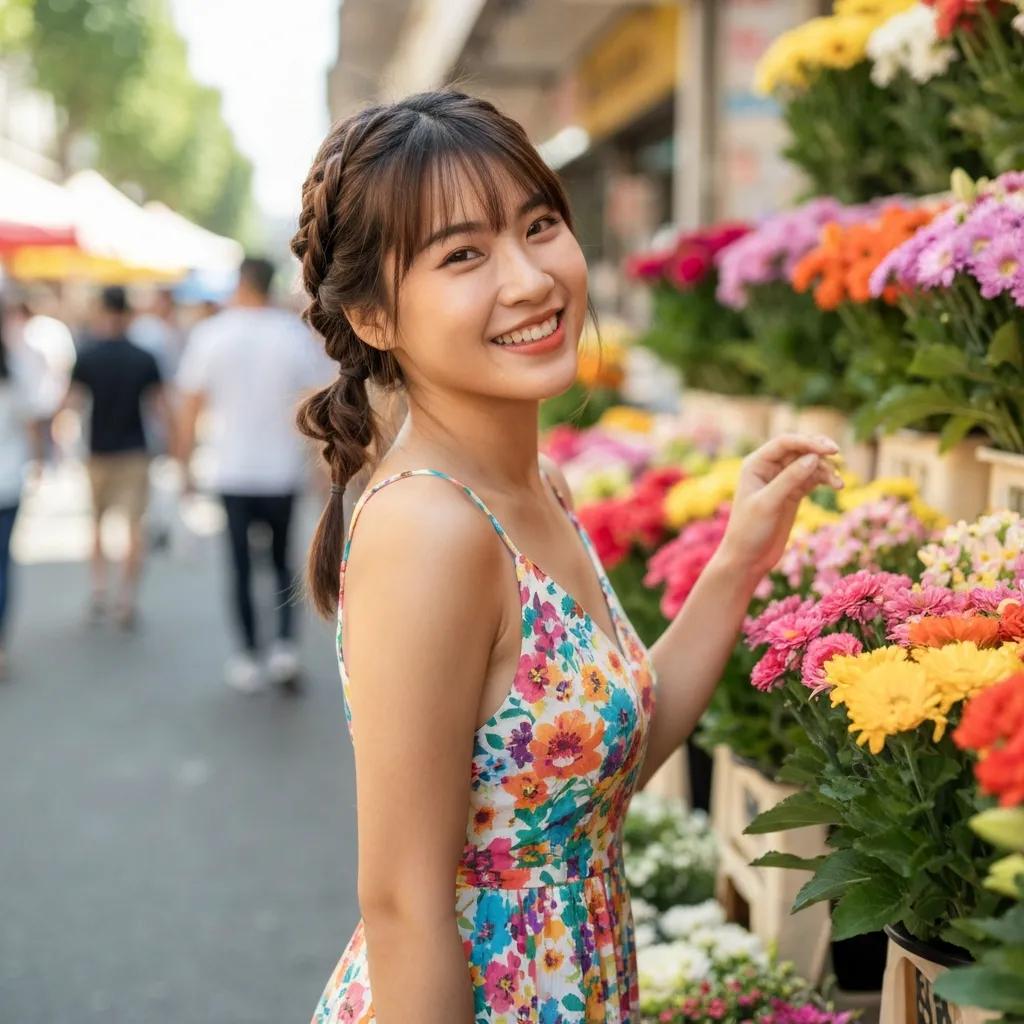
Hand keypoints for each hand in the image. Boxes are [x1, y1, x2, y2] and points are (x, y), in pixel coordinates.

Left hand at [717, 434, 843, 583]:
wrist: (748, 558)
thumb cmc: (750, 530)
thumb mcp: (769, 503)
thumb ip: (790, 479)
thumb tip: (813, 457)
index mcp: (755, 464)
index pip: (784, 443)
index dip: (807, 442)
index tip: (830, 449)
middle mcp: (768, 468)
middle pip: (799, 448)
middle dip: (818, 449)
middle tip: (837, 453)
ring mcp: (782, 480)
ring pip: (809, 463)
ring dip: (825, 468)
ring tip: (838, 483)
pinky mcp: (793, 493)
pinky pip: (812, 478)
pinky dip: (825, 479)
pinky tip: (837, 485)